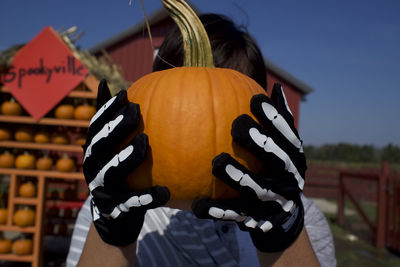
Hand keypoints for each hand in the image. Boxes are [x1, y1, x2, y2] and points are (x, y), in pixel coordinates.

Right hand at [83, 79, 169, 246]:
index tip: (124, 93)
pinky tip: (165, 192)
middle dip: (116, 127)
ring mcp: (102, 189)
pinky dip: (146, 198)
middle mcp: (92, 168)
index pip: (96, 127)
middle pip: (100, 146)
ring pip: (111, 172)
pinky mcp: (115, 210)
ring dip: (126, 157)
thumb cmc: (120, 175)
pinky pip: (131, 203)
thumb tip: (105, 82)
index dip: (107, 110)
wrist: (114, 219)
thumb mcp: (114, 150)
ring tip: (145, 141)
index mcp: (93, 152)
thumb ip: (111, 121)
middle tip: (136, 110)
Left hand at [192, 83, 305, 251]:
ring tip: (216, 162)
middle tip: (236, 124)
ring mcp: (276, 203)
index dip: (274, 118)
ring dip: (238, 176)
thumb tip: (275, 87)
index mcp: (296, 159)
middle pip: (277, 160)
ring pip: (258, 189)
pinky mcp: (260, 221)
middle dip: (258, 143)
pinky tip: (197, 205)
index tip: (255, 99)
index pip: (288, 136)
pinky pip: (237, 215)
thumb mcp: (283, 147)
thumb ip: (280, 122)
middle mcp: (290, 180)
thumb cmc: (276, 170)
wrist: (282, 217)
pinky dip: (219, 211)